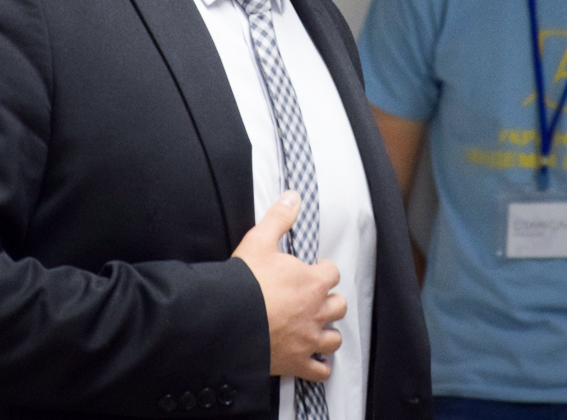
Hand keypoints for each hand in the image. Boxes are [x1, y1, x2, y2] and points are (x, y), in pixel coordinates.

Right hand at [232, 191, 345, 380]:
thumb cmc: (244, 281)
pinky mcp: (297, 362)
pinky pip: (321, 370)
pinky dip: (321, 366)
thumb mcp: (259, 240)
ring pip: (335, 338)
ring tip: (318, 327)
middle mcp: (316, 311)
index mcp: (312, 282)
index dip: (323, 271)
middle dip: (330, 301)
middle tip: (315, 299)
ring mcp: (308, 339)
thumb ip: (279, 217)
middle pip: (339, 306)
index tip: (313, 271)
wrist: (227, 319)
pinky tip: (316, 361)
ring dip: (329, 332)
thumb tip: (293, 196)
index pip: (332, 273)